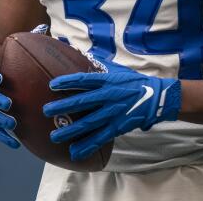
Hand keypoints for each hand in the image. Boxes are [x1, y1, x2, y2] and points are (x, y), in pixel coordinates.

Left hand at [43, 59, 180, 160]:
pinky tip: (75, 152)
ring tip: (55, 136)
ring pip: (89, 123)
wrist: (157, 97)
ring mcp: (113, 113)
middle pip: (82, 101)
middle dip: (63, 106)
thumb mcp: (117, 69)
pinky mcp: (118, 127)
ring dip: (71, 130)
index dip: (67, 82)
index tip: (52, 84)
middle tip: (46, 111)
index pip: (84, 80)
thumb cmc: (133, 81)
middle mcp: (108, 96)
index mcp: (107, 80)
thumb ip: (98, 62)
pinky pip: (101, 138)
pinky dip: (87, 146)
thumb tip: (78, 50)